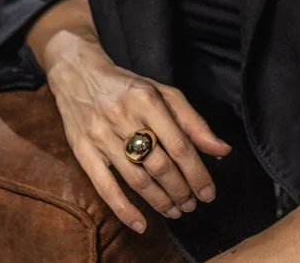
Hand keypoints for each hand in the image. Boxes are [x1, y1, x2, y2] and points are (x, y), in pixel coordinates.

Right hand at [40, 33, 233, 232]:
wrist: (77, 74)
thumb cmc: (126, 87)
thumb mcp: (162, 93)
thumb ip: (193, 122)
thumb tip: (222, 150)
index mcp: (147, 100)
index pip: (179, 145)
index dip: (197, 174)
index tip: (208, 192)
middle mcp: (123, 117)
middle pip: (160, 165)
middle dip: (181, 191)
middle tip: (192, 204)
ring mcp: (101, 135)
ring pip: (137, 179)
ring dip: (160, 201)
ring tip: (175, 211)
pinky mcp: (83, 151)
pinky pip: (104, 186)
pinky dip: (123, 209)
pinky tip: (141, 224)